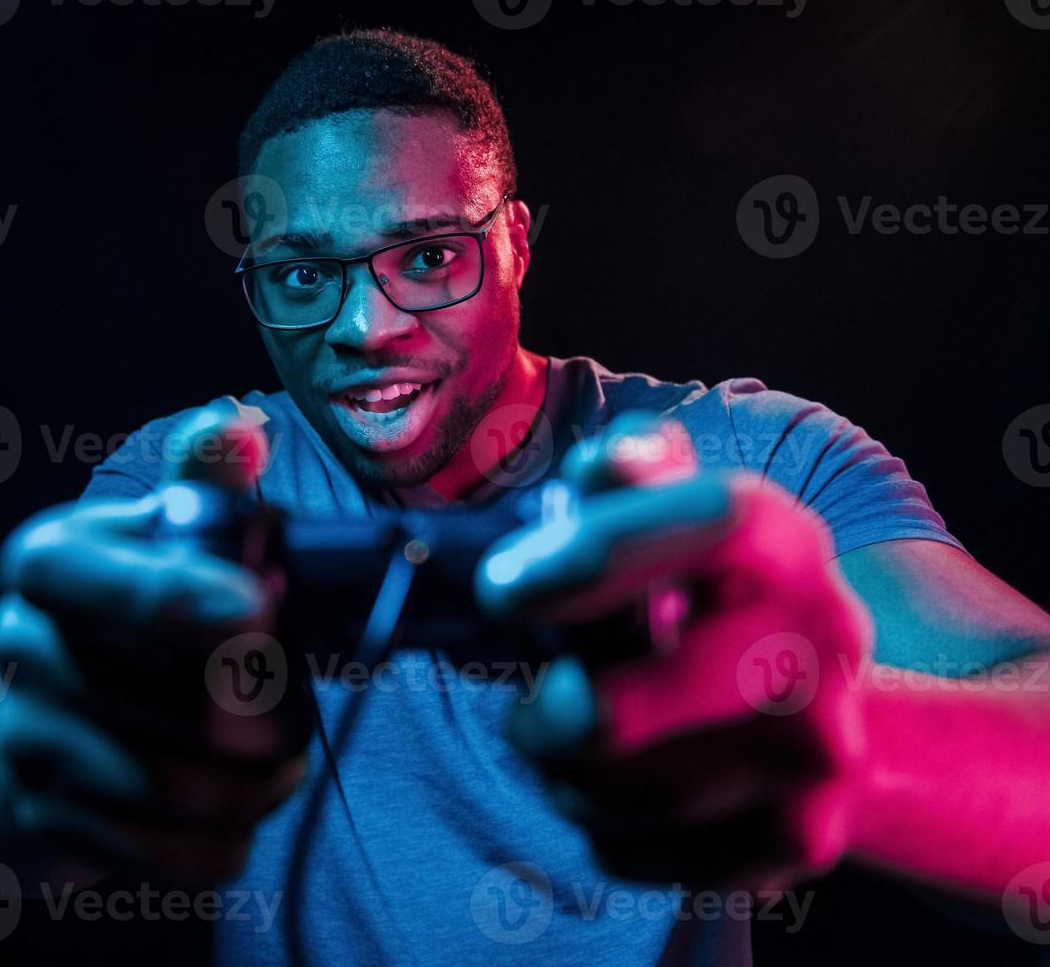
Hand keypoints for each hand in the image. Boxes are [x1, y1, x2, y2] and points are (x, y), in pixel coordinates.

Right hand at [0, 408, 309, 882]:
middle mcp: (17, 645)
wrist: (32, 723)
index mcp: (45, 564)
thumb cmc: (123, 613)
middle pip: (149, 696)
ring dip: (247, 786)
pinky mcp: (43, 822)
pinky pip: (153, 852)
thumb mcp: (157, 535)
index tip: (257, 611)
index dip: (171, 595)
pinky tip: (245, 815)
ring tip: (281, 764)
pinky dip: (220, 842)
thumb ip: (202, 482)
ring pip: (159, 784)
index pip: (89, 576)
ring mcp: (22, 738)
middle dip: (252, 714)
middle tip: (298, 714)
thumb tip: (242, 427)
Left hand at [476, 417, 872, 889]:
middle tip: (541, 701)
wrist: (820, 711)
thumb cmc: (701, 597)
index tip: (499, 590)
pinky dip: (605, 825)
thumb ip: (624, 473)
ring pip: (607, 791)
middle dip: (542, 717)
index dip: (590, 554)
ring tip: (589, 739)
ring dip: (565, 770)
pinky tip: (631, 788)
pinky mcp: (801, 839)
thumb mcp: (669, 513)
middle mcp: (820, 641)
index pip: (704, 525)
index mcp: (782, 543)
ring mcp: (819, 749)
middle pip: (613, 716)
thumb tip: (602, 468)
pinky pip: (628, 851)